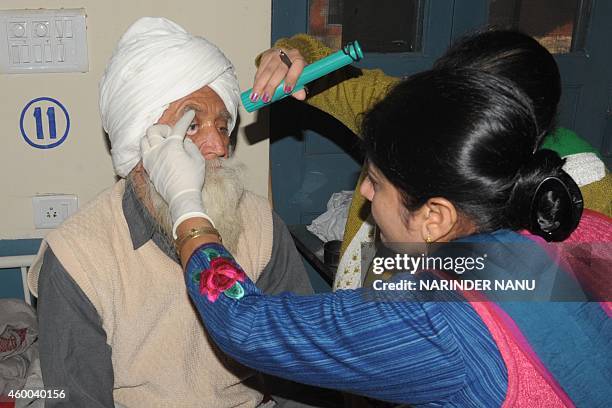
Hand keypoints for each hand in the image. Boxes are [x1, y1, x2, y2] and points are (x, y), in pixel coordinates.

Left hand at [141, 110, 210, 236]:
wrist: (181, 197)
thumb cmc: (192, 179)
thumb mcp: (198, 160)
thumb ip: (191, 146)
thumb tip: (185, 141)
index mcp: (172, 146)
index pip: (179, 127)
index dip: (186, 118)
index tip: (190, 113)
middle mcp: (158, 149)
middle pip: (154, 129)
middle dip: (164, 128)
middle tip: (173, 134)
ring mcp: (150, 158)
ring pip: (144, 140)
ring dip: (153, 137)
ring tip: (163, 142)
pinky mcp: (148, 167)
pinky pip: (144, 152)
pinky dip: (150, 148)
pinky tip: (159, 152)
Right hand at [251, 48, 307, 102]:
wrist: (286, 59)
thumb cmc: (293, 71)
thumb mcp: (299, 79)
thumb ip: (299, 88)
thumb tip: (301, 96)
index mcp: (298, 59)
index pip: (296, 67)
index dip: (291, 79)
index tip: (286, 91)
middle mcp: (287, 54)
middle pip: (279, 70)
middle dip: (271, 86)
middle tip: (266, 98)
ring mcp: (275, 54)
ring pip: (267, 70)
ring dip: (260, 85)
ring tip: (256, 96)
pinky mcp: (266, 56)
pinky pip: (260, 69)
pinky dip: (257, 81)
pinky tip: (254, 89)